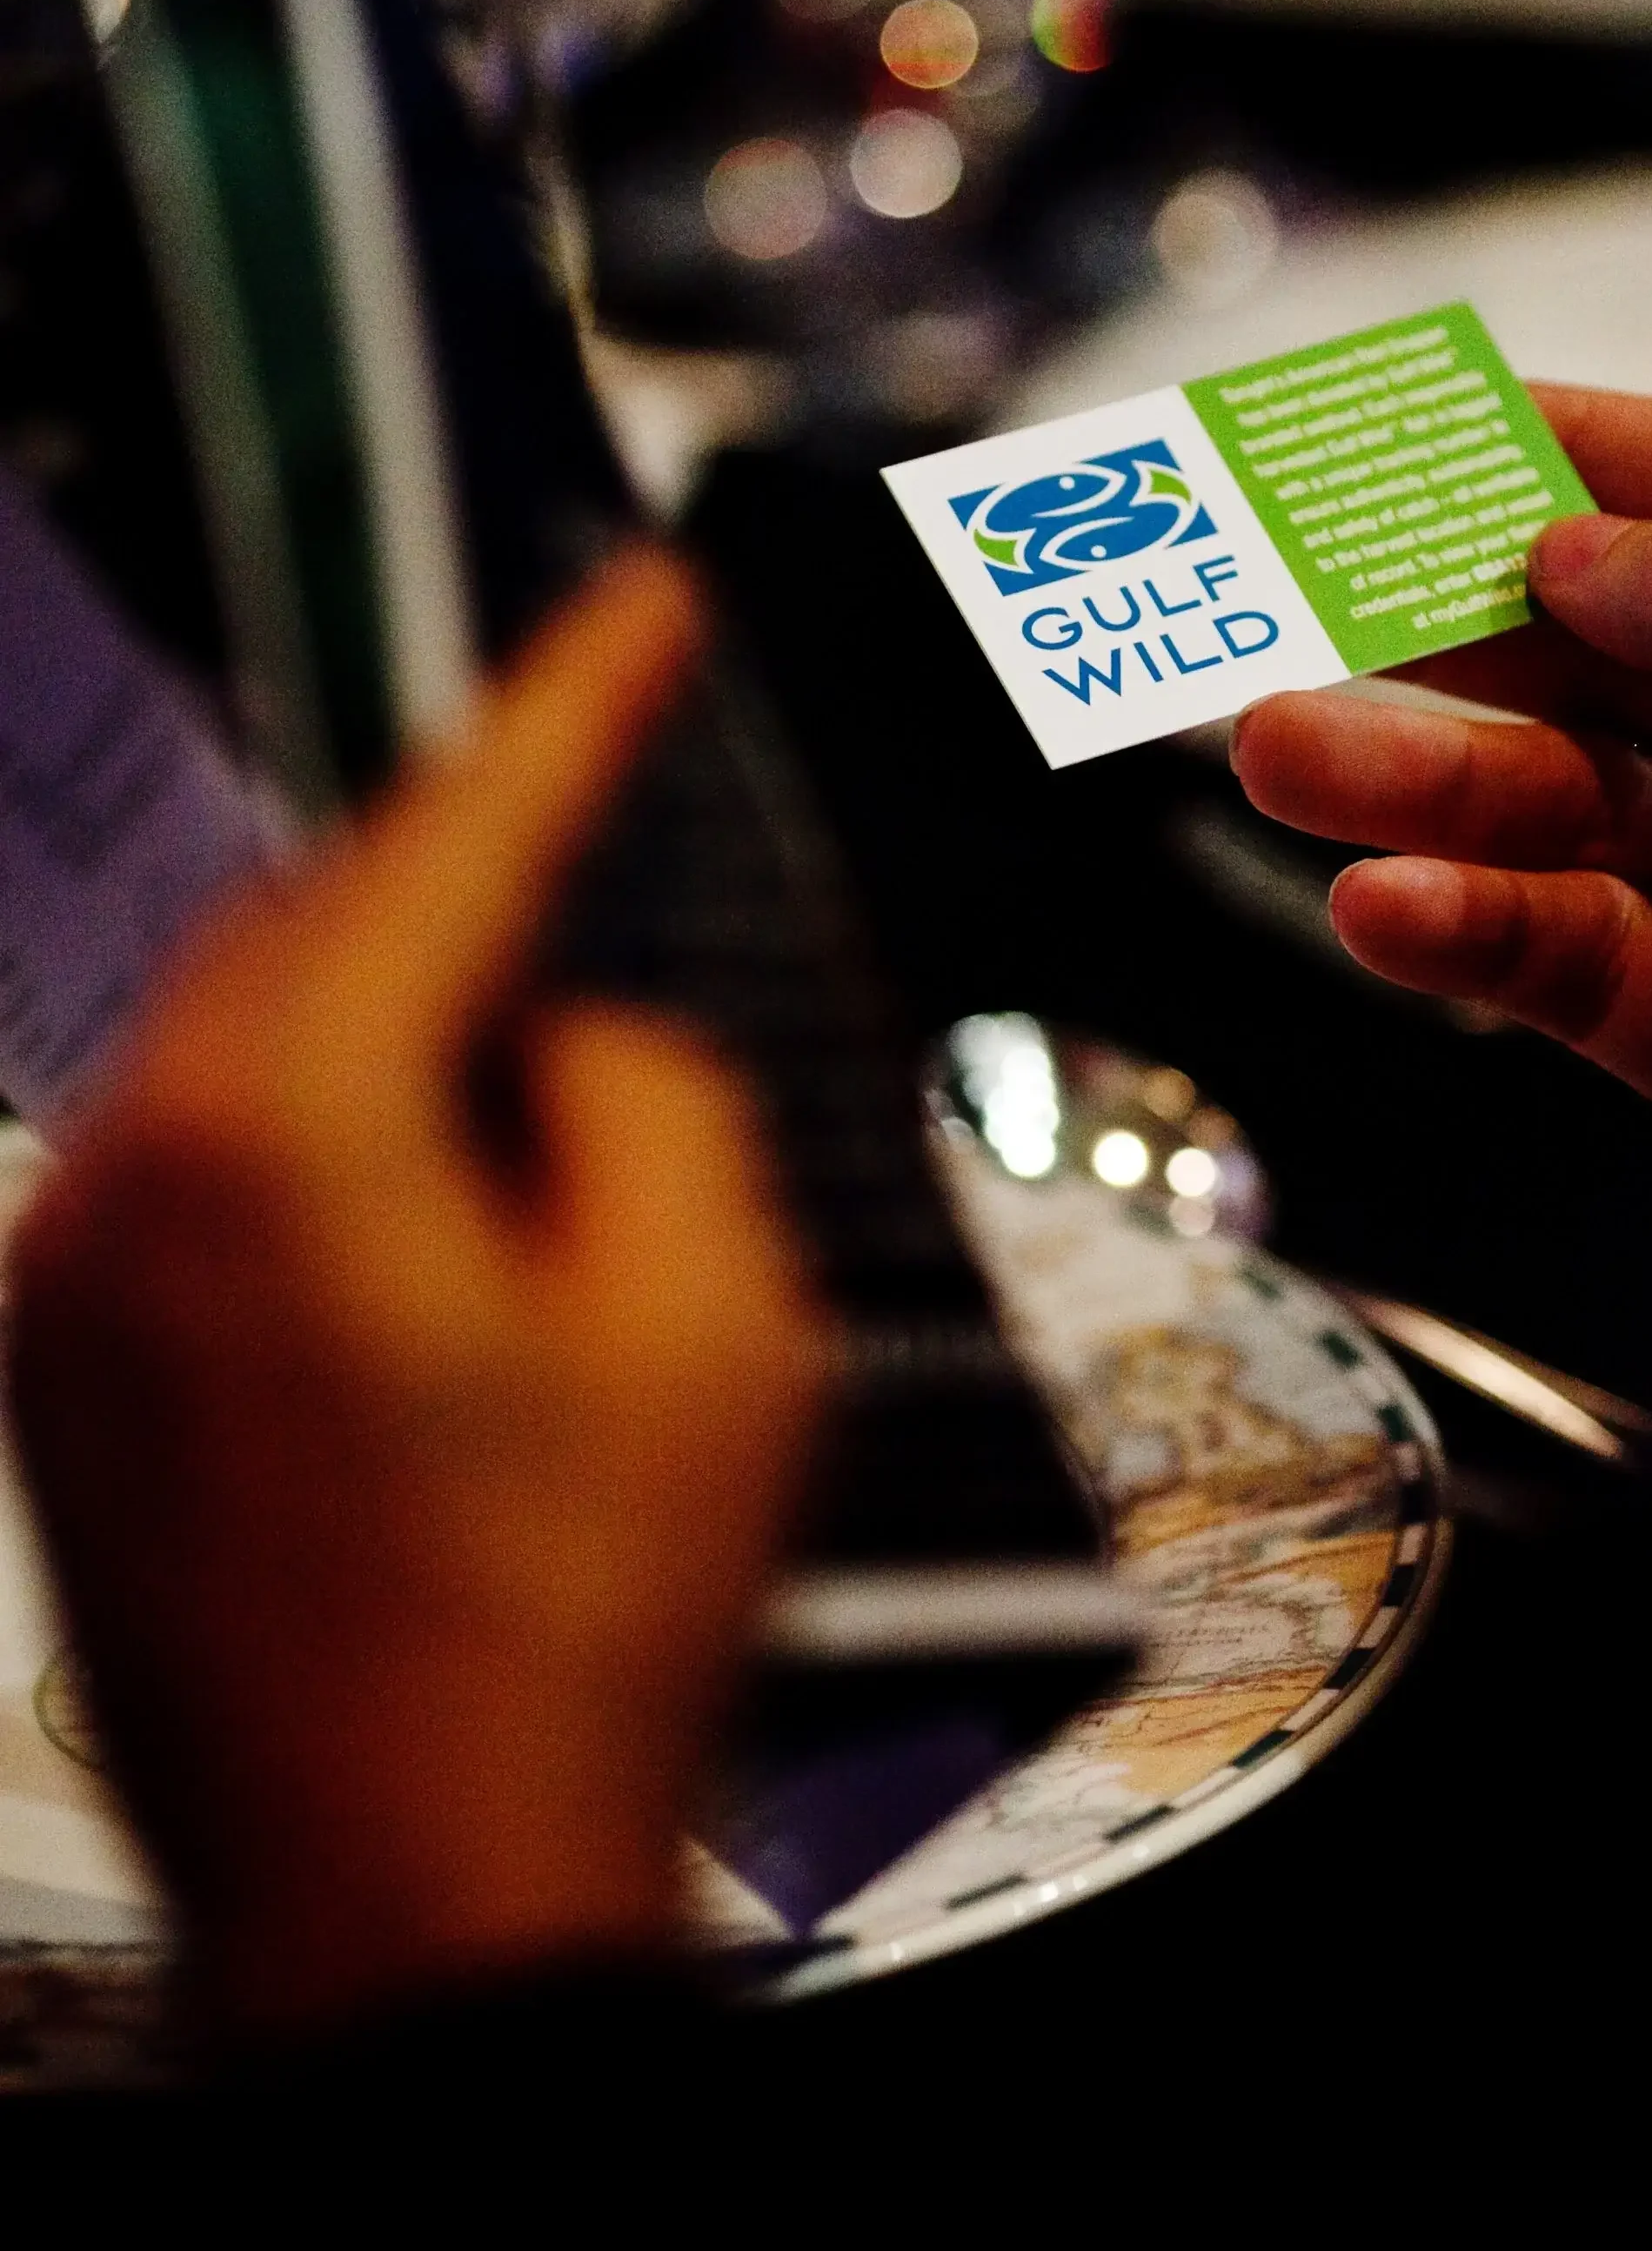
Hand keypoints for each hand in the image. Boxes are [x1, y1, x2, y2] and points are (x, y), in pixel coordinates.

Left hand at [4, 550, 823, 2034]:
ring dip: (398, 1018)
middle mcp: (130, 1173)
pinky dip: (321, 1136)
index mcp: (288, 1129)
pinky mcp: (58, 1380)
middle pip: (321, 919)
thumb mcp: (714, 1321)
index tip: (639, 601)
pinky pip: (198, 1166)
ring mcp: (68, 1283)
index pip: (452, 839)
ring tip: (541, 1093)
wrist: (411, 1922)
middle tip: (604, 819)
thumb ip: (637, 1091)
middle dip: (471, 865)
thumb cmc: (576, 1636)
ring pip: (250, 1038)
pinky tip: (432, 1222)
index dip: (571, 703)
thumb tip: (555, 1043)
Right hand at [1233, 389, 1651, 1235]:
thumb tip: (1577, 541)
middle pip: (1599, 651)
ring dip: (1415, 780)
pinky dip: (1466, 922)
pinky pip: (1557, 944)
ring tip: (1292, 757)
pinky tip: (1393, 903)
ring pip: (1551, 803)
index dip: (1568, 453)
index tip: (1428, 433)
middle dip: (1445, 636)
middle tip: (1303, 604)